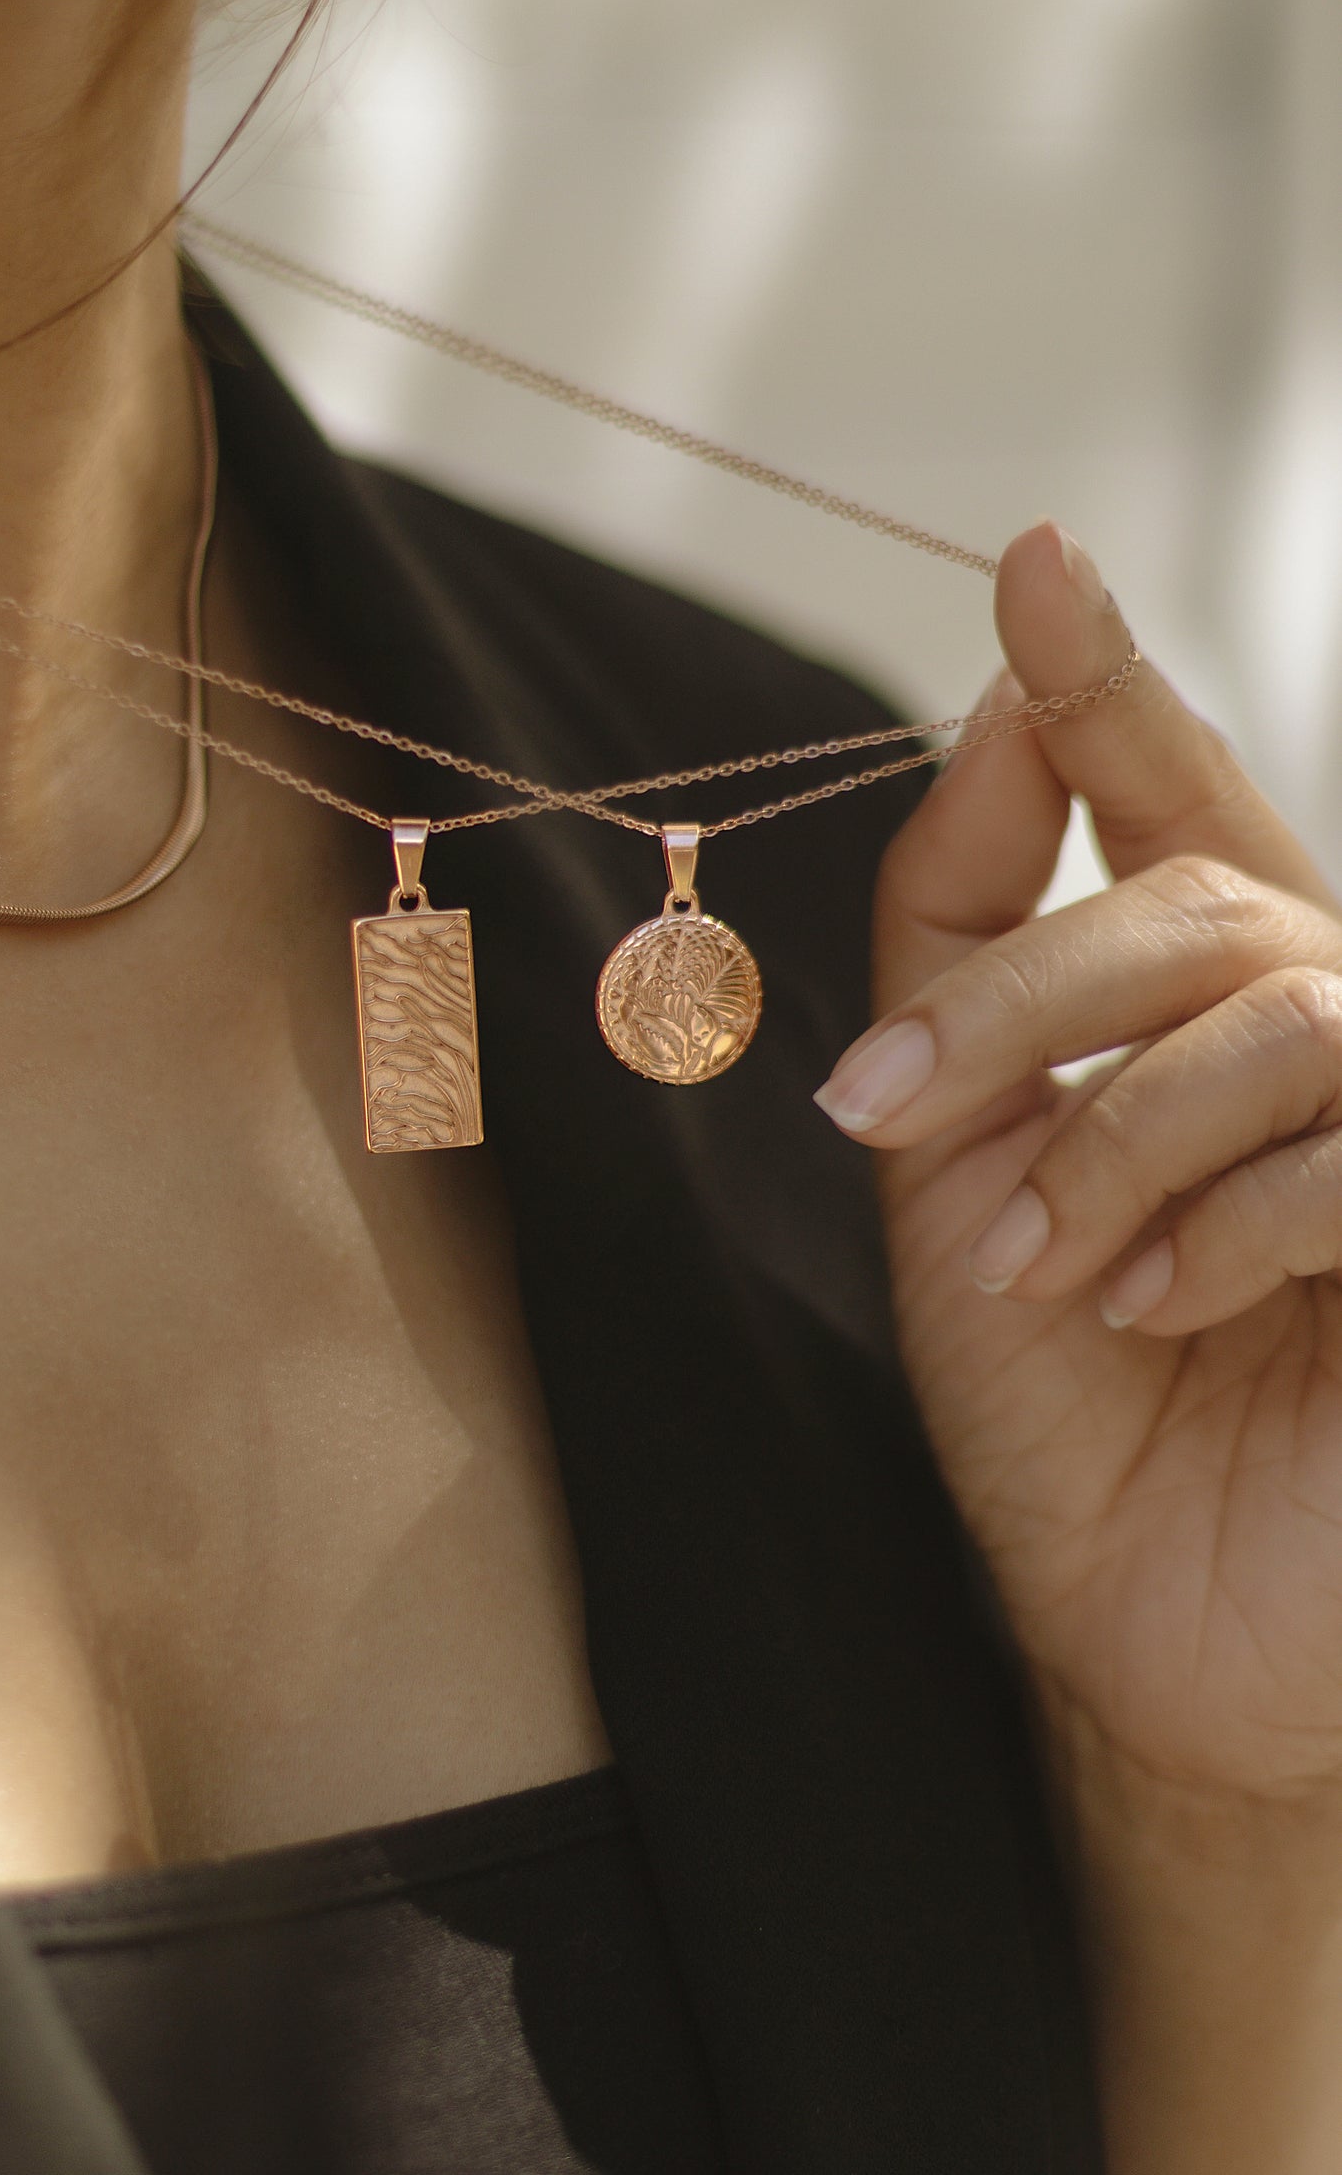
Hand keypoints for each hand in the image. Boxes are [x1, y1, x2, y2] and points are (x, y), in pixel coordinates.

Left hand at [817, 524, 1341, 1801]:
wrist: (1141, 1619)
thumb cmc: (1049, 1392)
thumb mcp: (955, 1149)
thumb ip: (967, 938)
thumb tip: (989, 710)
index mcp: (1204, 992)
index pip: (1168, 790)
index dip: (1101, 676)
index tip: (1029, 555)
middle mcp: (1323, 1022)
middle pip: (1193, 897)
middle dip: (1018, 999)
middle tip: (877, 1111)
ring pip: (1275, 1010)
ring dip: (1110, 1142)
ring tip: (1035, 1269)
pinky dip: (1220, 1222)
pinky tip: (1150, 1307)